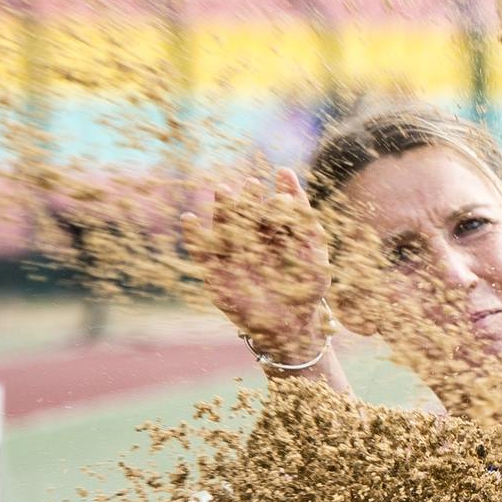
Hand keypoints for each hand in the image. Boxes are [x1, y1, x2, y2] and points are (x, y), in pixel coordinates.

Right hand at [183, 168, 331, 361]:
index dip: (277, 198)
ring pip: (224, 230)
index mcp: (274, 235)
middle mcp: (250, 243)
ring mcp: (231, 257)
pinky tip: (189, 219)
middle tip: (251, 185)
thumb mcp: (312, 250)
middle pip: (246, 217)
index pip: (273, 211)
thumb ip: (303, 216)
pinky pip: (201, 254)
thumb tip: (286, 172)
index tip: (282, 182)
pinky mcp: (215, 274)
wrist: (291, 328)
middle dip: (248, 200)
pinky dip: (194, 237)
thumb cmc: (306, 289)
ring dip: (222, 211)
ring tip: (223, 191)